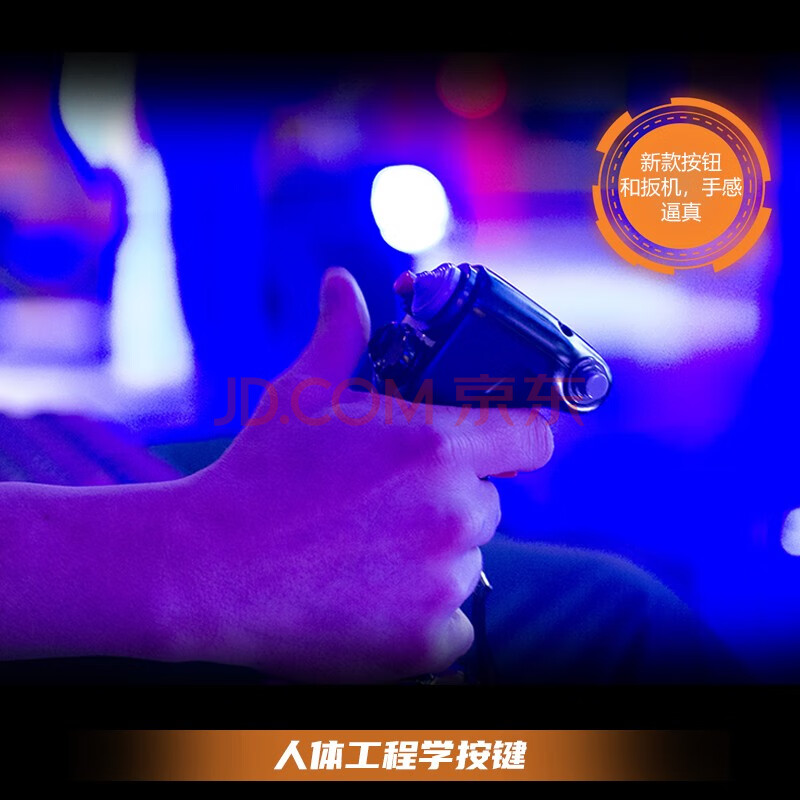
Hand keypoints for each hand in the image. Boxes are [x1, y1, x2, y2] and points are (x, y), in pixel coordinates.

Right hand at [171, 268, 554, 681]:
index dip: (516, 438)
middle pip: (489, 502)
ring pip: (468, 561)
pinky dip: (424, 615)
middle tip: (390, 502)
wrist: (207, 568)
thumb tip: (343, 285)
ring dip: (433, 556)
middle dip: (452, 498)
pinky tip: (371, 596)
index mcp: (437, 445)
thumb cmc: (257, 475)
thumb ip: (341, 336)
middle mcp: (454, 511)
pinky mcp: (428, 638)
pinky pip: (455, 623)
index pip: (533, 438)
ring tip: (366, 550)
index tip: (496, 447)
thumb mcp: (301, 395)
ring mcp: (445, 580)